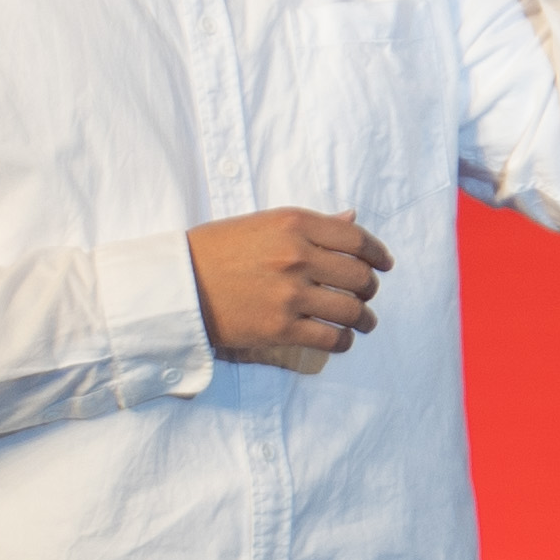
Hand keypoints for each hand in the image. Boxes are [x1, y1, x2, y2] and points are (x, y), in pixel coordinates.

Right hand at [193, 207, 384, 371]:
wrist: (175, 286)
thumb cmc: (213, 251)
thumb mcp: (261, 224)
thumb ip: (310, 225)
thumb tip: (353, 218)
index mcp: (293, 223)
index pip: (355, 237)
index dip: (377, 253)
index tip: (384, 264)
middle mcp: (297, 256)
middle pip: (359, 275)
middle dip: (369, 288)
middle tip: (365, 295)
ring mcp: (290, 294)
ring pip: (351, 309)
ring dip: (363, 319)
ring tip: (361, 322)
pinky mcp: (281, 329)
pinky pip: (332, 339)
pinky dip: (343, 341)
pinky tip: (340, 338)